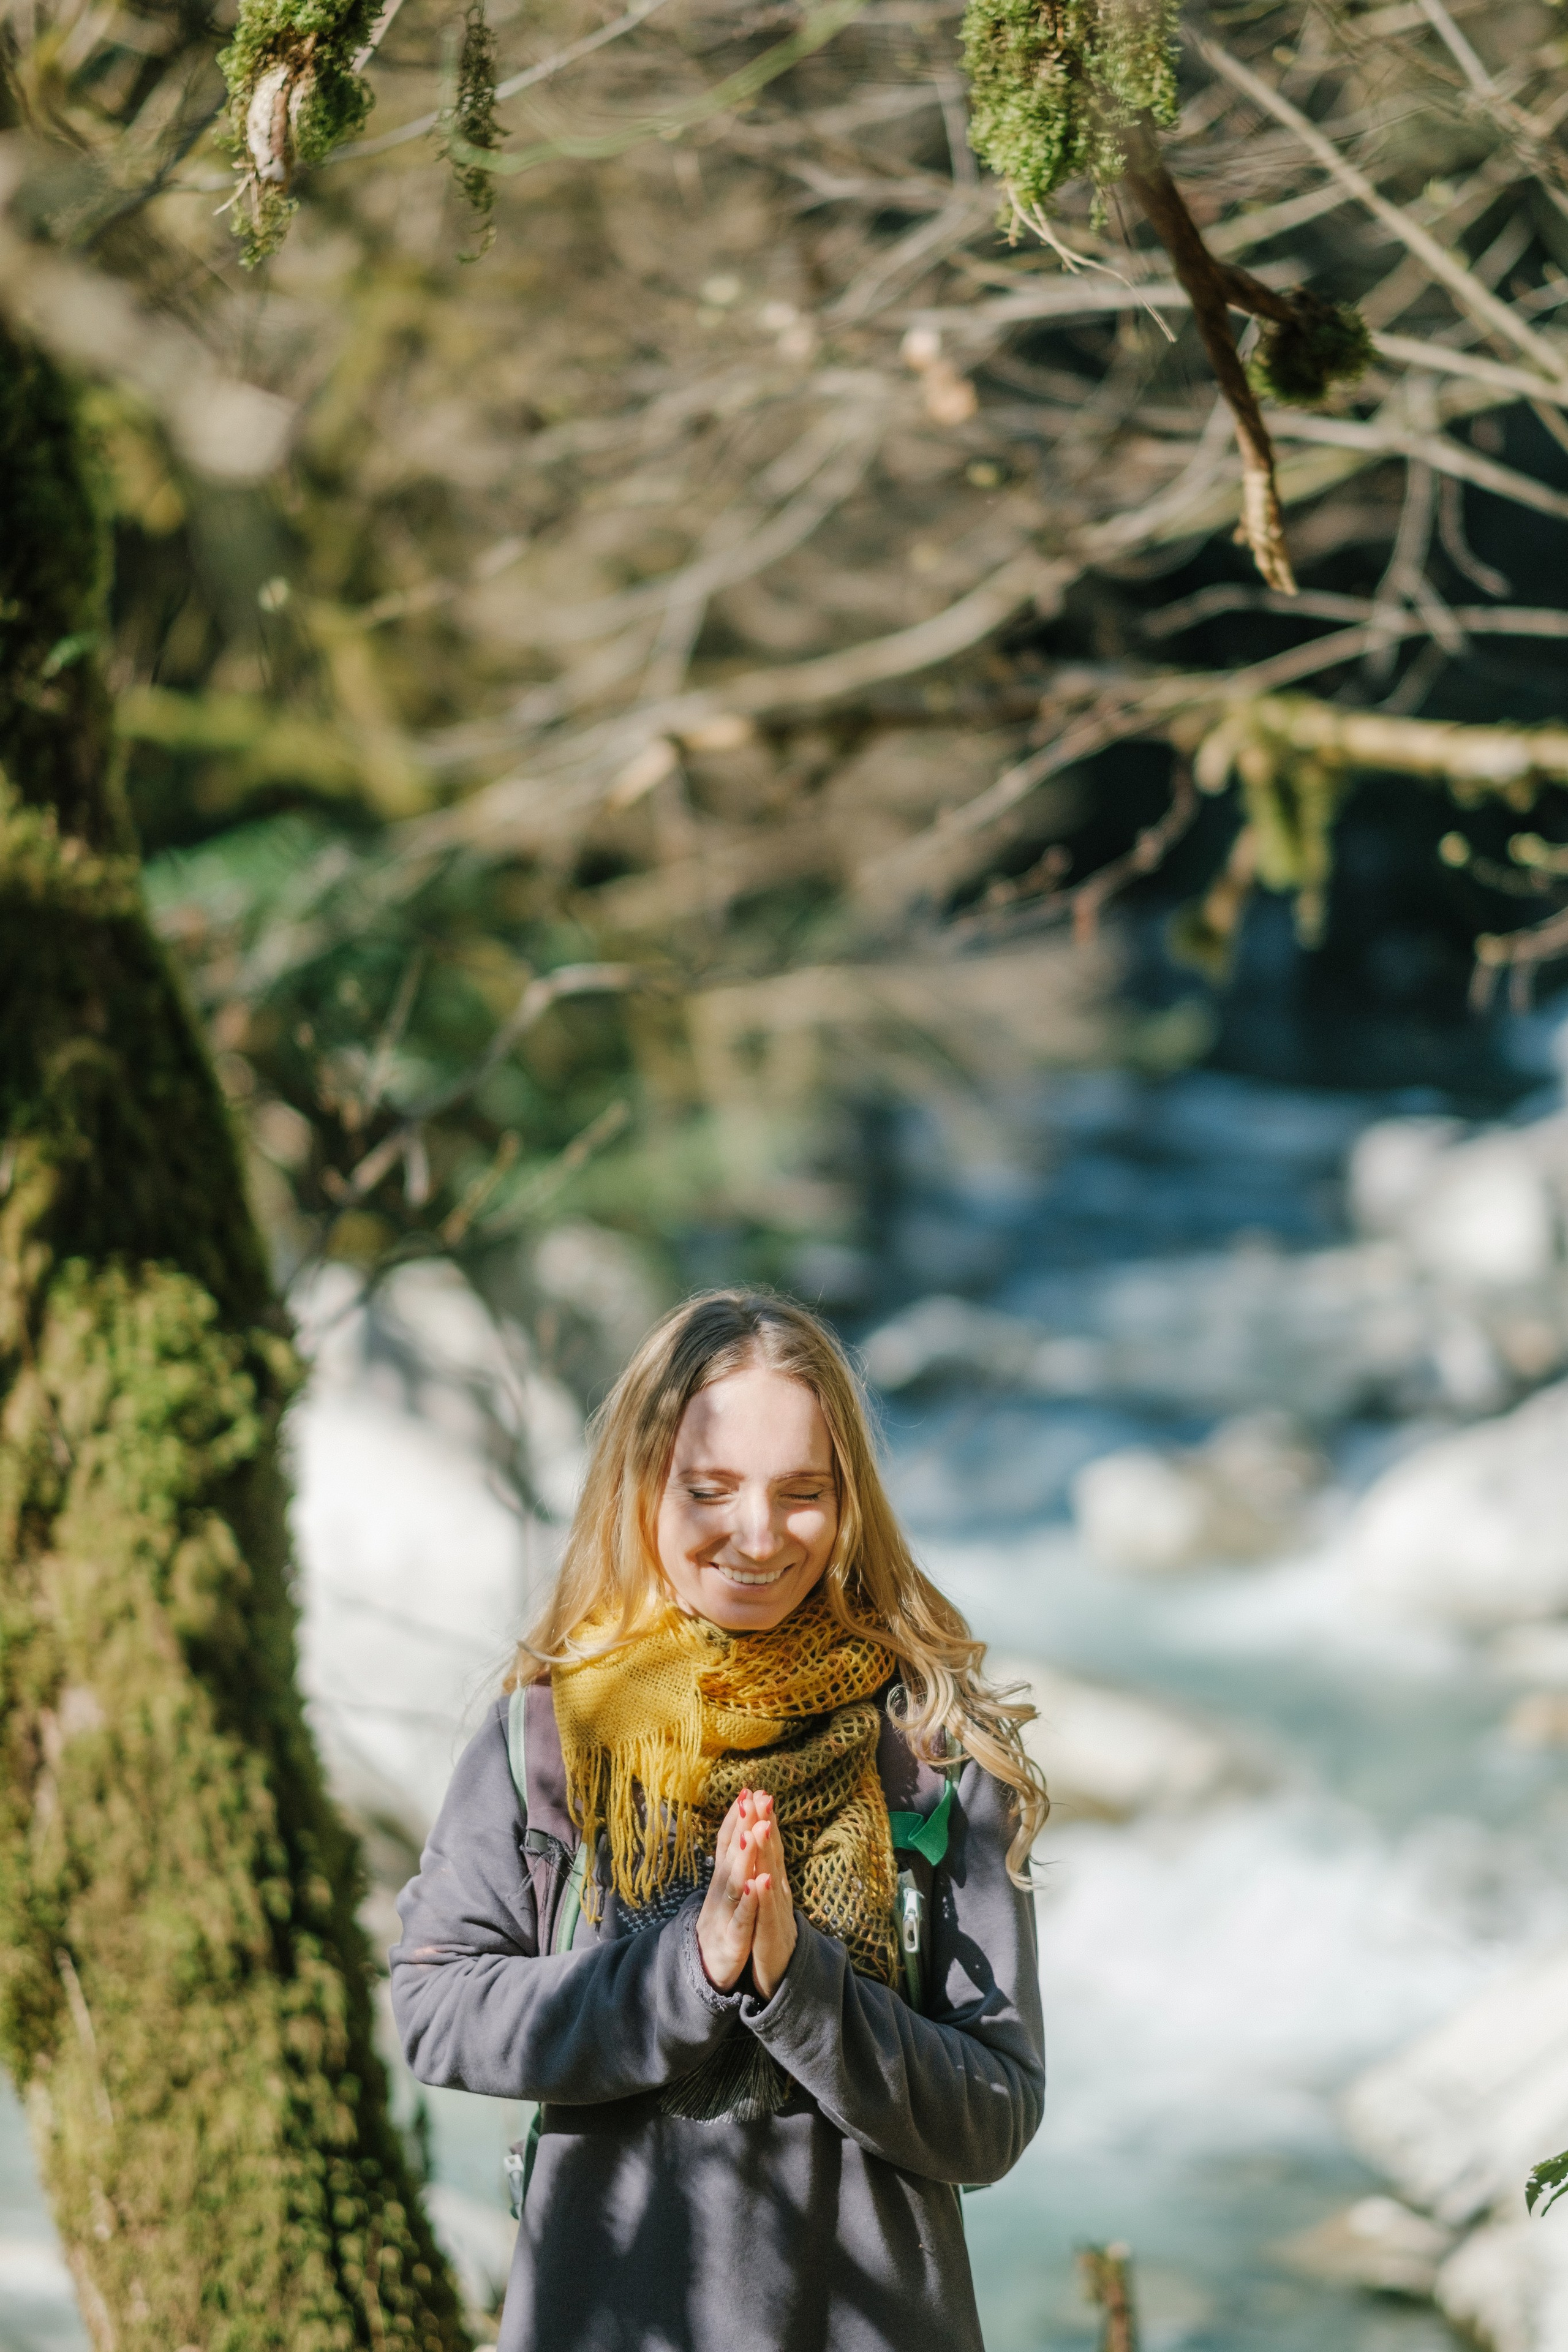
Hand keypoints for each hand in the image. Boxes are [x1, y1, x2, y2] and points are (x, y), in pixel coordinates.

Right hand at [695, 1792, 761, 1990]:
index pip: (728, 1843)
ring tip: (754, 1830)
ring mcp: (724, 1916)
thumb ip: (731, 1864)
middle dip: (742, 1826)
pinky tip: (758, 1884)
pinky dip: (750, 1901)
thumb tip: (739, 1830)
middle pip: (731, 1855)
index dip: (736, 1817)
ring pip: (735, 1883)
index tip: (747, 1790)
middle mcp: (719, 1894)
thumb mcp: (726, 1894)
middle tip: (752, 1797)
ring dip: (745, 1856)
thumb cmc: (723, 1926)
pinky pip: (742, 1919)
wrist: (708, 1974)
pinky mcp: (732, 1942)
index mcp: (722, 1882)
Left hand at [738, 1789, 796, 2001]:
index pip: (768, 1845)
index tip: (757, 1790)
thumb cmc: (770, 1932)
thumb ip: (767, 1868)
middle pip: (772, 1854)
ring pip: (770, 1878)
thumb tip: (762, 1838)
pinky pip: (765, 1914)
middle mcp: (778, 1892)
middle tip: (764, 1795)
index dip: (763, 1818)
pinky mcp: (771, 1936)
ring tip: (761, 1826)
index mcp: (773, 1881)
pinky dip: (762, 1897)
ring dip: (766, 1852)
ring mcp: (776, 1913)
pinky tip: (759, 1881)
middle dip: (767, 1824)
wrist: (782, 1976)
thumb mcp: (767, 1898)